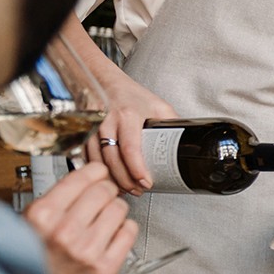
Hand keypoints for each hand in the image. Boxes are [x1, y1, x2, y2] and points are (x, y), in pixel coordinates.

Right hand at [24, 161, 134, 273]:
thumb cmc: (31, 258)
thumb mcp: (29, 223)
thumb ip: (54, 200)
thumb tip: (84, 176)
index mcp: (42, 216)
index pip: (80, 179)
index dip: (94, 172)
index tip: (99, 172)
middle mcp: (64, 231)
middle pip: (103, 191)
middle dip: (105, 190)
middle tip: (103, 196)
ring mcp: (86, 250)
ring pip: (119, 209)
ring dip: (115, 209)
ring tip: (105, 217)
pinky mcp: (104, 267)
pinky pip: (129, 232)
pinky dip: (125, 229)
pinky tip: (113, 233)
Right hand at [85, 73, 175, 194]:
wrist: (106, 82)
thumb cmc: (132, 95)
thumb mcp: (158, 105)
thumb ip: (172, 123)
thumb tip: (189, 143)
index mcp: (128, 115)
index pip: (131, 148)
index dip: (137, 169)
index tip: (146, 182)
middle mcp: (107, 121)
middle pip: (112, 159)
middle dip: (125, 180)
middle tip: (138, 191)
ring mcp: (92, 127)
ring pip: (97, 161)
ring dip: (111, 178)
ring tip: (126, 189)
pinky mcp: (83, 133)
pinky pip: (87, 157)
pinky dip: (98, 171)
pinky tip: (109, 179)